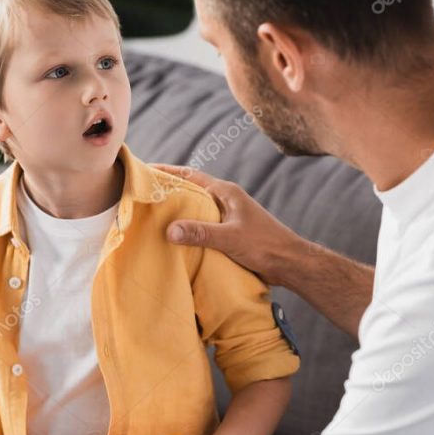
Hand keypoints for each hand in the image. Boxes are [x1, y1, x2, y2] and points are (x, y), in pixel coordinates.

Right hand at [152, 164, 305, 285]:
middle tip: (144, 196)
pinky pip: (203, 226)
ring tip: (154, 218)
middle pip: (191, 191)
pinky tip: (177, 239)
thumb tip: (169, 230)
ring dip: (179, 212)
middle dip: (169, 192)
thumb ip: (201, 232)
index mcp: (226, 192)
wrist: (290, 263)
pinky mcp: (230, 232)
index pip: (190, 176)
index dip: (168, 172)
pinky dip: (189, 229)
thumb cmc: (265, 245)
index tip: (147, 170)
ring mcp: (228, 216)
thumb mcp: (230, 237)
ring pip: (197, 209)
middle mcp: (226, 200)